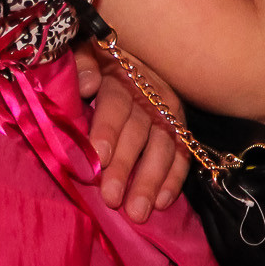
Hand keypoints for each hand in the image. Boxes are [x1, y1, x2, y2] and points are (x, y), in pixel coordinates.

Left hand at [76, 43, 188, 222]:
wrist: (135, 54)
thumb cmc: (98, 62)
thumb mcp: (86, 53)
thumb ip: (83, 64)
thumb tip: (87, 84)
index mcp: (121, 76)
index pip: (116, 103)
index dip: (108, 129)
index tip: (100, 157)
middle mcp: (148, 95)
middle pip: (138, 131)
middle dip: (126, 166)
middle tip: (113, 198)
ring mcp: (167, 113)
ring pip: (162, 148)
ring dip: (151, 180)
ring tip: (138, 211)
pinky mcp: (179, 127)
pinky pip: (182, 154)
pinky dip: (174, 179)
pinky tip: (164, 202)